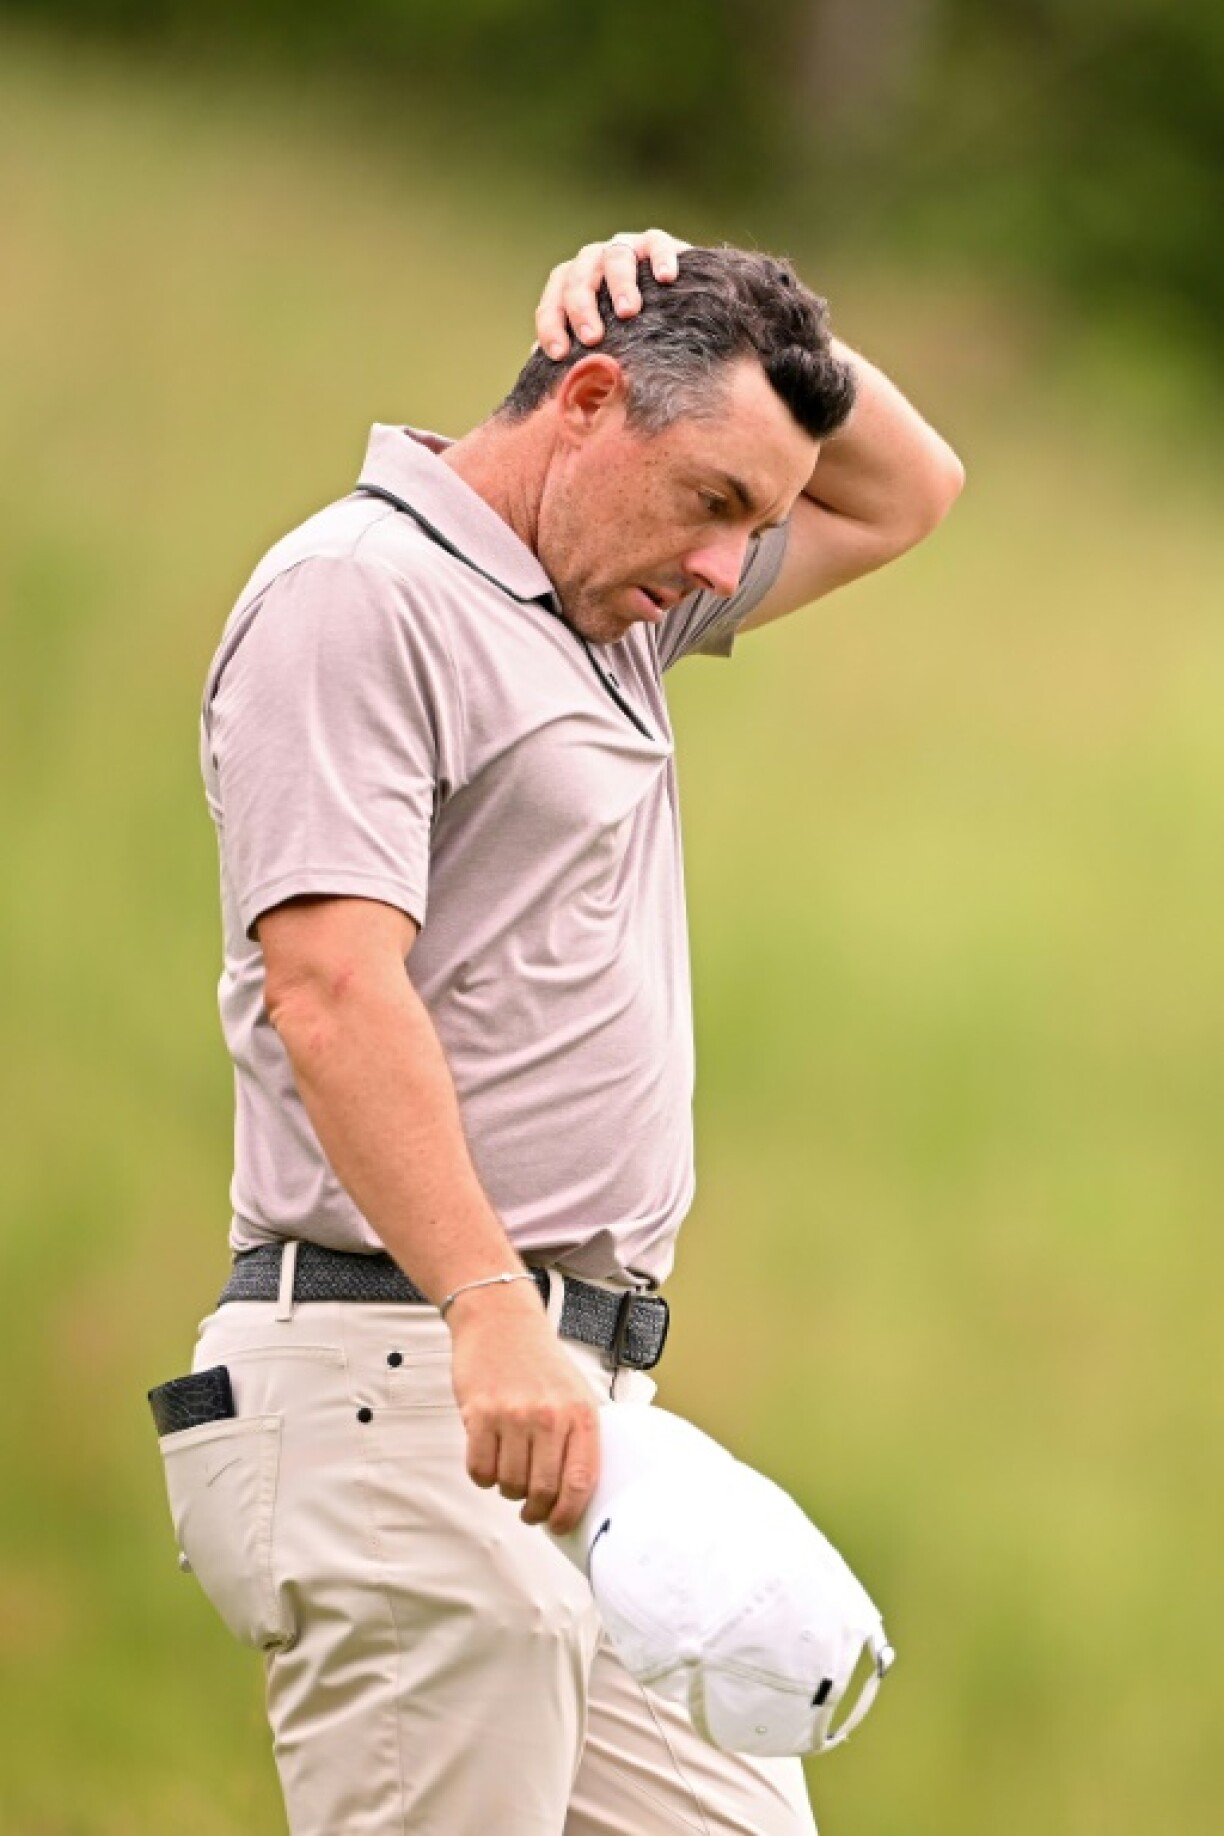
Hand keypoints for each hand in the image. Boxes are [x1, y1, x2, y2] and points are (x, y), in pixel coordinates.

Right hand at [447, 1280, 600, 1534]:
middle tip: (530, 1510)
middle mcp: (550, 1416)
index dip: (569, 1514)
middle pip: (542, 1491)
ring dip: (507, 1489)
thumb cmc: (538, 1360)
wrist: (500, 1320)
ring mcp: (514, 1416)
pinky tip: (489, 1459)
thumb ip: (580, 1438)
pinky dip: (483, 1475)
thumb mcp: (576, 1392)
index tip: (559, 1525)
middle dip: (535, 1511)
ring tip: (510, 1472)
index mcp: (580, 1414)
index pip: (581, 1481)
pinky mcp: (480, 1414)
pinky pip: (479, 1469)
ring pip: (509, 1484)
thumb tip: (576, 1492)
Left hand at [535, 228, 690, 358]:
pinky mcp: (656, 243)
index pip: (553, 301)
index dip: (551, 326)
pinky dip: (661, 258)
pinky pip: (657, 244)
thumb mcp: (600, 341)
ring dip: (620, 284)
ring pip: (616, 257)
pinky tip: (666, 279)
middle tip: (592, 338)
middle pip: (579, 276)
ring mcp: (625, 248)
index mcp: (572, 284)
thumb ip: (574, 351)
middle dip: (582, 307)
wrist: (675, 305)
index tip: (559, 355)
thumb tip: (544, 375)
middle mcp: (594, 262)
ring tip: (628, 312)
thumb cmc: (627, 329)